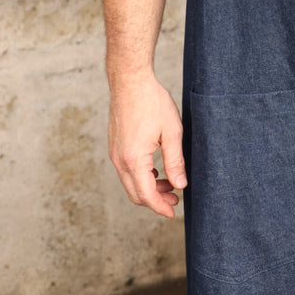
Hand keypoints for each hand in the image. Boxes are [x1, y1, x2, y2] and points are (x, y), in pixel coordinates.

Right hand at [108, 72, 186, 218]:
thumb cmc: (152, 102)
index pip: (146, 195)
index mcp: (134, 159)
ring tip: (168, 183)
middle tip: (175, 199)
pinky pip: (126, 170)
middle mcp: (120, 160)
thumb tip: (180, 185)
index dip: (160, 207)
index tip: (173, 213)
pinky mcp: (115, 146)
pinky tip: (155, 169)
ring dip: (148, 188)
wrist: (130, 81)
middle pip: (135, 194)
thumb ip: (175, 161)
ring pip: (130, 183)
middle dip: (155, 201)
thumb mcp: (172, 132)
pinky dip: (140, 176)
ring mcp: (115, 153)